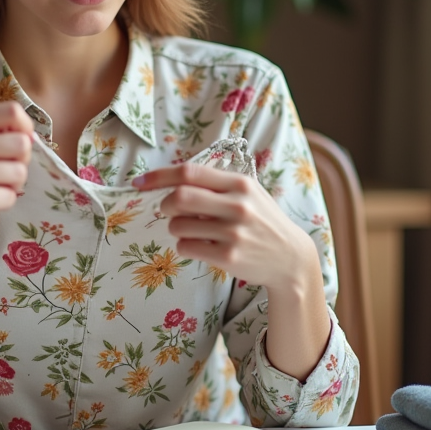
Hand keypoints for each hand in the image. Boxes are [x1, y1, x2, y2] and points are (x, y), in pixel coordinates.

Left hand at [132, 163, 319, 290]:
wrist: (290, 257)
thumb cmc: (262, 220)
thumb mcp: (248, 193)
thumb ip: (216, 184)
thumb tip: (171, 181)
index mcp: (240, 183)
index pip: (190, 172)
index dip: (160, 176)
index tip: (140, 182)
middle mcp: (237, 205)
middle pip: (180, 197)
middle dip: (165, 204)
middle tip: (167, 209)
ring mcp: (233, 232)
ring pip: (178, 225)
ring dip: (175, 227)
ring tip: (190, 229)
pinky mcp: (228, 256)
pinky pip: (186, 246)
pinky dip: (184, 245)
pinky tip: (199, 245)